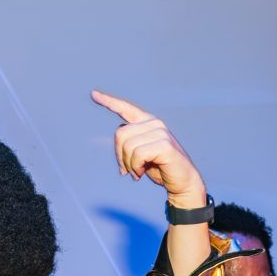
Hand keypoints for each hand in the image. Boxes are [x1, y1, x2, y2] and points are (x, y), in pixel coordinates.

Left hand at [90, 90, 206, 207]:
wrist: (182, 181)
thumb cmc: (160, 168)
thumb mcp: (140, 155)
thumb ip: (129, 146)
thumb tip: (119, 151)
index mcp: (147, 122)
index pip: (125, 108)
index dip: (109, 101)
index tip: (94, 94)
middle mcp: (154, 123)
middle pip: (120, 134)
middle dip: (120, 156)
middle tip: (127, 170)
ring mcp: (160, 132)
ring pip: (127, 146)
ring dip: (129, 165)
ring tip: (137, 172)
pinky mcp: (164, 144)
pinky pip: (137, 155)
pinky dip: (136, 168)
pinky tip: (141, 173)